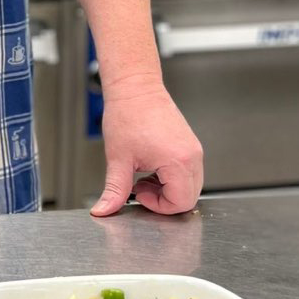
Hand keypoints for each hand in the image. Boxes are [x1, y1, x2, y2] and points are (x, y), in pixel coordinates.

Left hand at [91, 82, 203, 217]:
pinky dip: (172, 179)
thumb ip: (115, 190)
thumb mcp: (118, 159)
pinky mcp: (190, 146)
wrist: (135, 88)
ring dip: (168, 190)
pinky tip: (151, 170)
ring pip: (190, 186)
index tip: (139, 196)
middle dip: (164, 200)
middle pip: (189, 197)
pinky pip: (189, 173)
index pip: (181, 203)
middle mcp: (192, 156)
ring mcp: (194, 150)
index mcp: (178, 161)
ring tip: (144, 178)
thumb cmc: (128, 115)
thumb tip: (104, 210)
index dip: (159, 207)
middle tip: (140, 189)